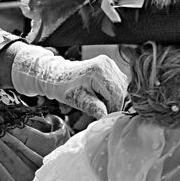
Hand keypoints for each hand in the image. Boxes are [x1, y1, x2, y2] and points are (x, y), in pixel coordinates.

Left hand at [11, 47, 128, 117]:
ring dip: (114, 98)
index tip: (106, 117)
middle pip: (120, 90)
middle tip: (103, 112)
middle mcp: (107, 63)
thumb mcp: (78, 100)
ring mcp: (109, 63)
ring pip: (121, 87)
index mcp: (99, 70)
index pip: (115, 94)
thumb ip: (93, 107)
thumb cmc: (65, 87)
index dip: (113, 107)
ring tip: (101, 103)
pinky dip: (113, 92)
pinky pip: (118, 83)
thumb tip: (105, 116)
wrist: (58, 75)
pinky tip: (102, 96)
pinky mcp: (109, 66)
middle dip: (114, 103)